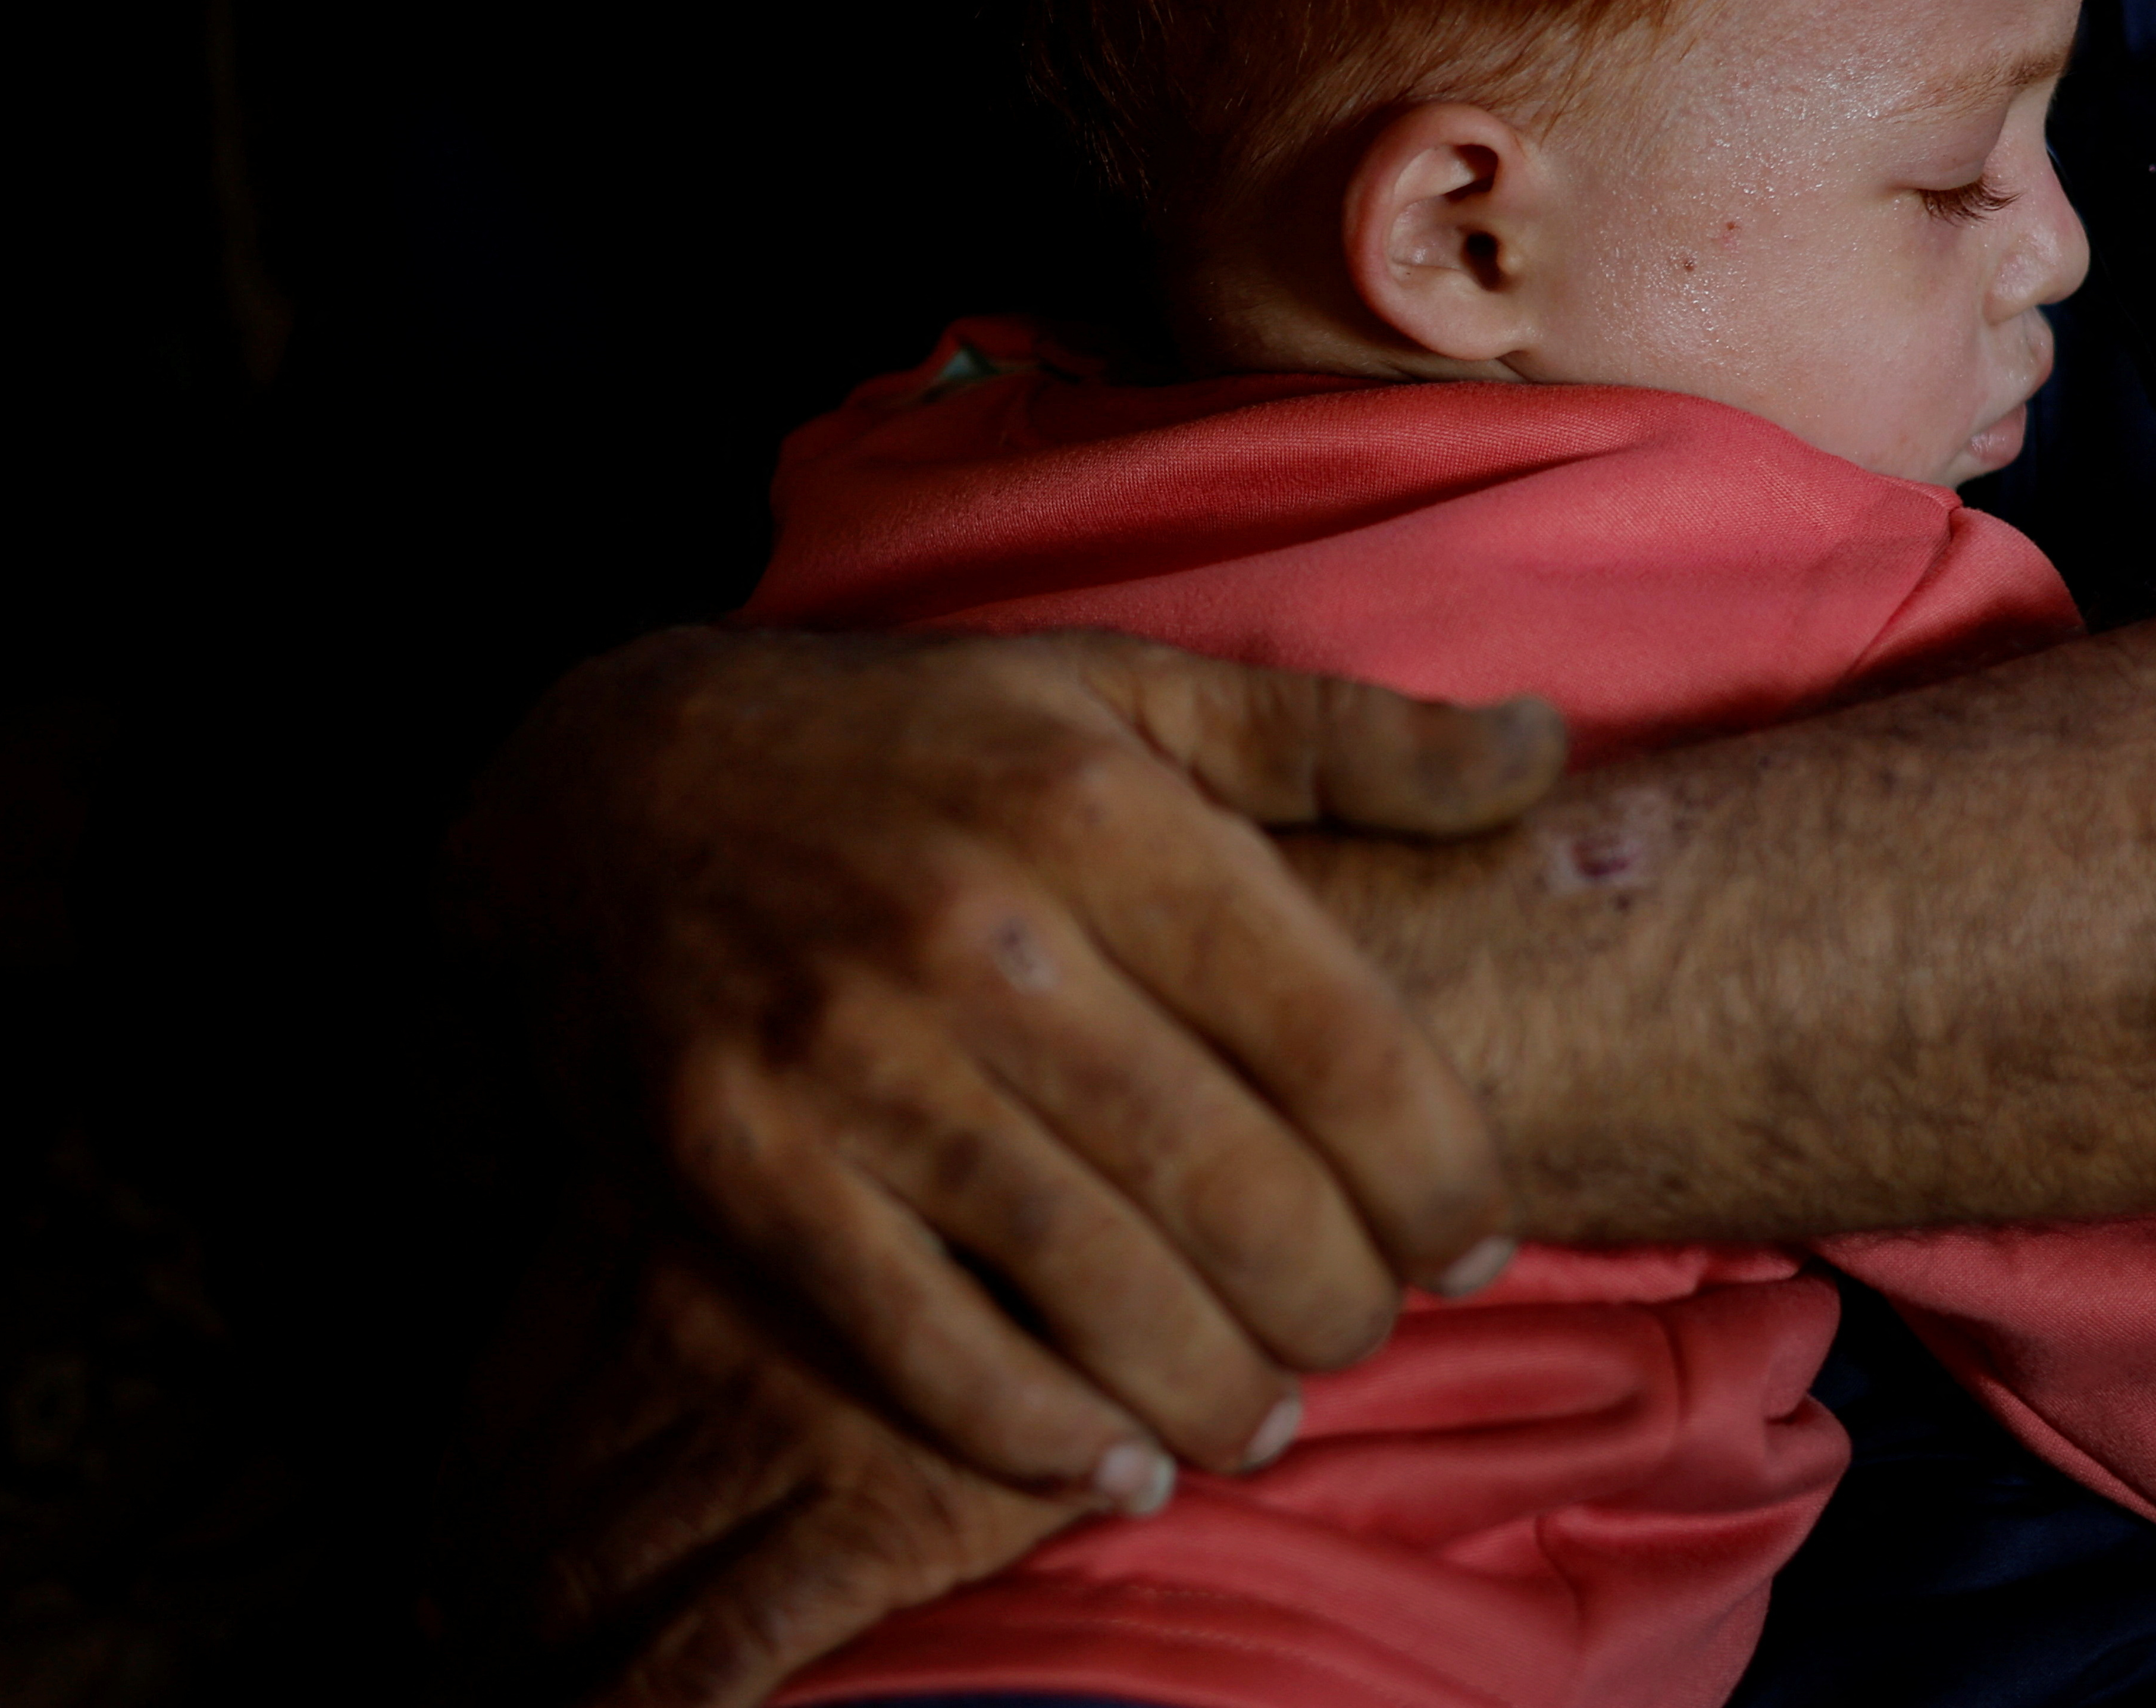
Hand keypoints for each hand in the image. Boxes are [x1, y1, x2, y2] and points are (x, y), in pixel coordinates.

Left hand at [434, 1194, 1081, 1707]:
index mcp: (664, 1232)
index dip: (455, 1502)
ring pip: (593, 1587)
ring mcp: (775, 1435)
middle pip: (532, 1505)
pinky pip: (707, 1657)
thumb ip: (733, 1200)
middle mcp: (692, 1336)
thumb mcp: (834, 1132)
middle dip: (476, 1607)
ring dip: (531, 1671)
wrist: (1156, 1184)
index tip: (433, 1567)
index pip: (505, 1399)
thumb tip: (622, 1274)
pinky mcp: (869, 1522)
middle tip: (448, 1667)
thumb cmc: (997, 1141)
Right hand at [444, 627, 1559, 1678]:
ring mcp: (843, 1057)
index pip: (1331, 1029)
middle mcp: (979, 934)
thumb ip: (1345, 735)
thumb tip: (1545, 748)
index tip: (1475, 1238)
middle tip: (1368, 1334)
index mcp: (1099, 813)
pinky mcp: (732, 1161)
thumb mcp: (1126, 690)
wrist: (610, 782)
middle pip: (1226, 1177)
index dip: (1435, 1164)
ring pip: (1084, 1277)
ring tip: (1263, 1418)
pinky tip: (1111, 1464)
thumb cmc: (915, 743)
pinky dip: (1031, 1431)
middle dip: (1335, 1297)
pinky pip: (914, 1340)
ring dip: (1207, 1384)